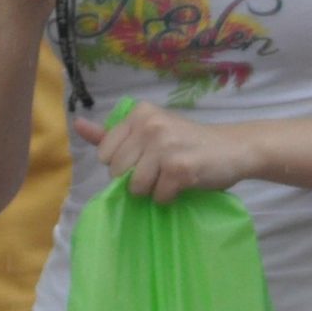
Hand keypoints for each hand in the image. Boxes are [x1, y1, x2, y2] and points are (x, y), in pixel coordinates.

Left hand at [74, 102, 257, 201]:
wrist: (234, 148)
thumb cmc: (188, 142)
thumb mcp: (150, 131)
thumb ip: (112, 133)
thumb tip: (77, 124)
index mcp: (139, 113)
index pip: (106, 154)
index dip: (123, 164)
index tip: (146, 157)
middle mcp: (150, 125)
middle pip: (118, 172)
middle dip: (137, 178)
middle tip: (161, 168)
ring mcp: (165, 146)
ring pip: (136, 187)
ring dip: (153, 190)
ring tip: (172, 176)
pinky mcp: (179, 168)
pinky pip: (158, 196)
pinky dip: (169, 197)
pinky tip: (184, 183)